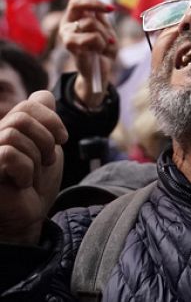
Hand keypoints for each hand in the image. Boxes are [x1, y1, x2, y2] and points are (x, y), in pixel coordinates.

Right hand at [0, 92, 66, 244]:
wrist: (27, 215)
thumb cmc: (35, 185)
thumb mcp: (46, 147)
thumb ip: (43, 121)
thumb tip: (42, 94)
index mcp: (10, 127)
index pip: (31, 102)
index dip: (52, 118)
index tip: (61, 139)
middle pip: (23, 116)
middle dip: (45, 139)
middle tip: (47, 160)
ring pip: (15, 135)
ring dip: (35, 157)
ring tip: (32, 174)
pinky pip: (8, 154)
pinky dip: (24, 170)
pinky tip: (20, 184)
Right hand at [60, 0, 116, 109]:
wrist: (100, 71)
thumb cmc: (103, 48)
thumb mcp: (105, 27)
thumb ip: (98, 12)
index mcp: (77, 17)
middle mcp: (68, 23)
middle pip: (77, 3)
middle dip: (95, 4)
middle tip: (110, 8)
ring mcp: (67, 35)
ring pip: (90, 23)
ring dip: (104, 34)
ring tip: (104, 44)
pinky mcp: (71, 47)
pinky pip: (93, 38)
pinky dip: (102, 44)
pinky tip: (99, 51)